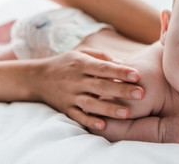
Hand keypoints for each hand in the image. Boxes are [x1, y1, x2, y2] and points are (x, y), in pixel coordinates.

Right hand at [29, 48, 144, 130]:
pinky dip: (89, 121)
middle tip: (141, 94)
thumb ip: (102, 57)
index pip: (103, 67)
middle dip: (122, 90)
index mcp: (82, 64)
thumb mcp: (82, 53)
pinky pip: (78, 116)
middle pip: (101, 86)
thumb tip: (123, 63)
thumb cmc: (66, 63)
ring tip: (127, 113)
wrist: (37, 78)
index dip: (120, 71)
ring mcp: (70, 96)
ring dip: (109, 108)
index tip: (137, 75)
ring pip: (91, 103)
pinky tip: (103, 125)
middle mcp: (76, 80)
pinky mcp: (65, 108)